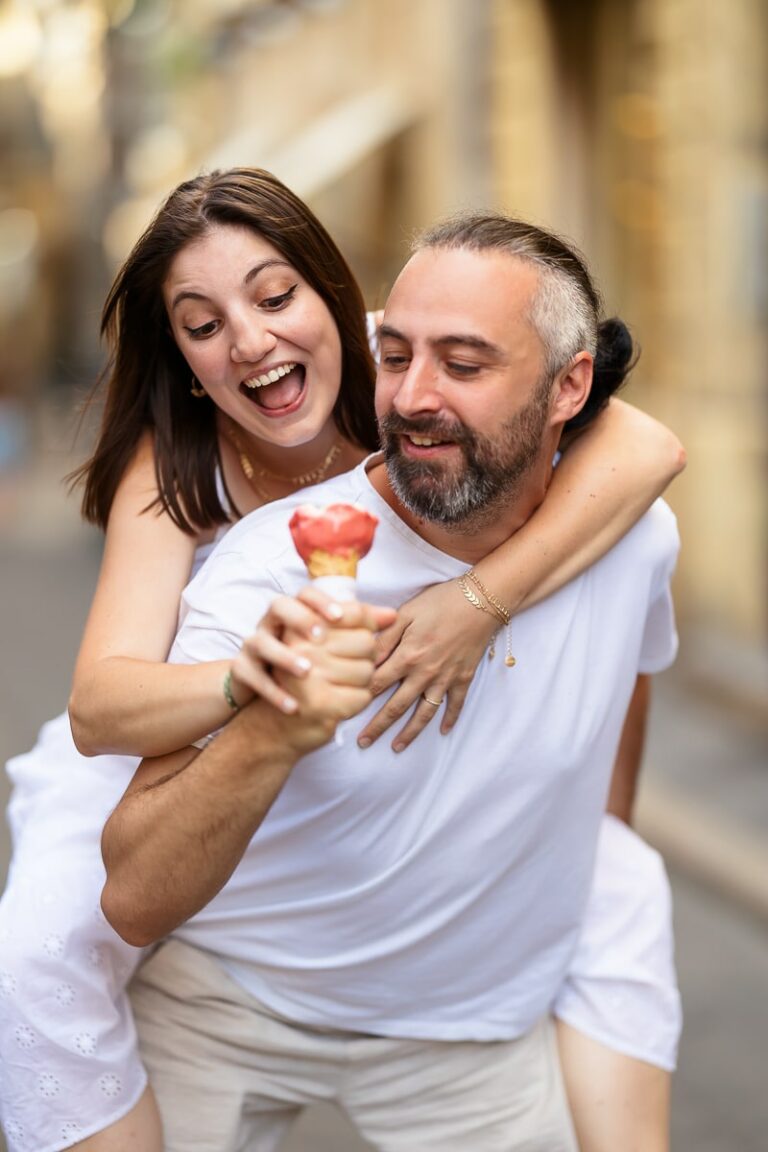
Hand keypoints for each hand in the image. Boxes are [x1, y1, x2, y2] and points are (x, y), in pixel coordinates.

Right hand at [228, 585, 355, 714]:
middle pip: (284, 610)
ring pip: (264, 643)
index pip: (306, 594)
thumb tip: (392, 616)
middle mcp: (271, 623)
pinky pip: (254, 678)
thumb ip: (358, 628)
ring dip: (287, 659)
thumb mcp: (329, 644)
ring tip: (308, 672)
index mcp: (293, 611)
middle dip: (306, 625)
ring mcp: (254, 646)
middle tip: (325, 642)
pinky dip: (274, 694)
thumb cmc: (306, 664)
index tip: (340, 616)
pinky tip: (293, 707)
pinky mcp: (243, 671)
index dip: (322, 602)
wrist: (268, 697)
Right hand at [274, 594, 396, 754]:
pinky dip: (357, 703)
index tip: (365, 631)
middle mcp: (300, 644)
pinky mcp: (318, 702)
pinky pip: (362, 697)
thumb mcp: (317, 643)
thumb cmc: (303, 677)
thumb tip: (392, 615)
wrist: (273, 724)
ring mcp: (308, 673)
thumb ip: (354, 622)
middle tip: (344, 667)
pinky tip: (338, 703)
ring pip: (367, 671)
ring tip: (339, 685)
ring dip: (361, 683)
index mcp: (297, 624)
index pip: (352, 612)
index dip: (367, 621)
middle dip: (364, 657)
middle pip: (365, 642)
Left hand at [356, 580, 498, 751]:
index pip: (377, 684)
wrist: (482, 601)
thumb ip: (384, 637)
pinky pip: (455, 704)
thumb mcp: (406, 613)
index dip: (360, 697)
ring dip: (410, 732)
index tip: (346, 711)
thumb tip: (362, 657)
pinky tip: (442, 732)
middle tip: (363, 743)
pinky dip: (450, 719)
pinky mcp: (464, 678)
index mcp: (407, 656)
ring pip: (424, 712)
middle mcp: (425, 673)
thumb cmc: (440, 602)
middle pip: (397, 706)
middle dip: (378, 726)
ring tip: (396, 748)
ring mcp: (446, 678)